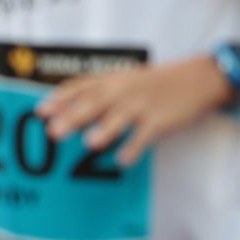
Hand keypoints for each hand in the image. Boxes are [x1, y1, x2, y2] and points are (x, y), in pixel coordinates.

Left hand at [39, 55, 230, 166]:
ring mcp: (143, 104)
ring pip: (120, 117)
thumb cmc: (160, 82)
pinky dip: (134, 147)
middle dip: (74, 117)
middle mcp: (125, 90)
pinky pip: (145, 134)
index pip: (81, 86)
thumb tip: (74, 113)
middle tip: (54, 131)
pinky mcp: (161, 119)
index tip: (39, 111)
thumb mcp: (130, 78)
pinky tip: (123, 160)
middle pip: (95, 103)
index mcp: (114, 79)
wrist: (199, 79)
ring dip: (105, 130)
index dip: (59, 99)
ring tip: (90, 143)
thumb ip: (104, 92)